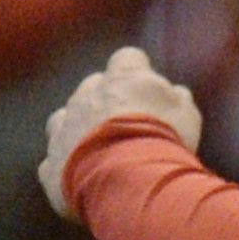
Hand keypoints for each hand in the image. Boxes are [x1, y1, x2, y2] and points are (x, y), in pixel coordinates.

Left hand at [38, 46, 200, 221]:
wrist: (130, 181)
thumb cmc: (165, 142)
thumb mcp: (187, 114)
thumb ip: (177, 98)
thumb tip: (176, 92)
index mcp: (122, 79)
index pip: (128, 58)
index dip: (137, 70)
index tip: (147, 85)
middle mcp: (86, 96)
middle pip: (92, 86)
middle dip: (105, 100)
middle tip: (127, 123)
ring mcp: (64, 128)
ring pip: (64, 118)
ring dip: (79, 128)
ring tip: (101, 151)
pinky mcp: (52, 164)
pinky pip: (53, 162)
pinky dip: (66, 167)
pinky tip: (83, 180)